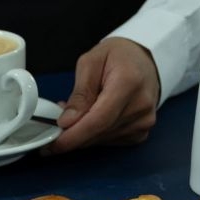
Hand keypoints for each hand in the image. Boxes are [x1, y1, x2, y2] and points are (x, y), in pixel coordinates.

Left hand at [43, 37, 160, 154]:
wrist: (144, 59)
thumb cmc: (118, 56)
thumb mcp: (90, 62)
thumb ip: (80, 93)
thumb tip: (68, 121)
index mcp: (128, 82)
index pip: (99, 119)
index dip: (75, 135)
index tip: (55, 142)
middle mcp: (141, 105)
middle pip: (100, 132)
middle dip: (73, 134)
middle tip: (55, 127)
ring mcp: (144, 120)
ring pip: (103, 139)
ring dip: (84, 133)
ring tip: (76, 113)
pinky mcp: (142, 131)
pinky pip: (112, 141)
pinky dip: (96, 134)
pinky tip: (92, 119)